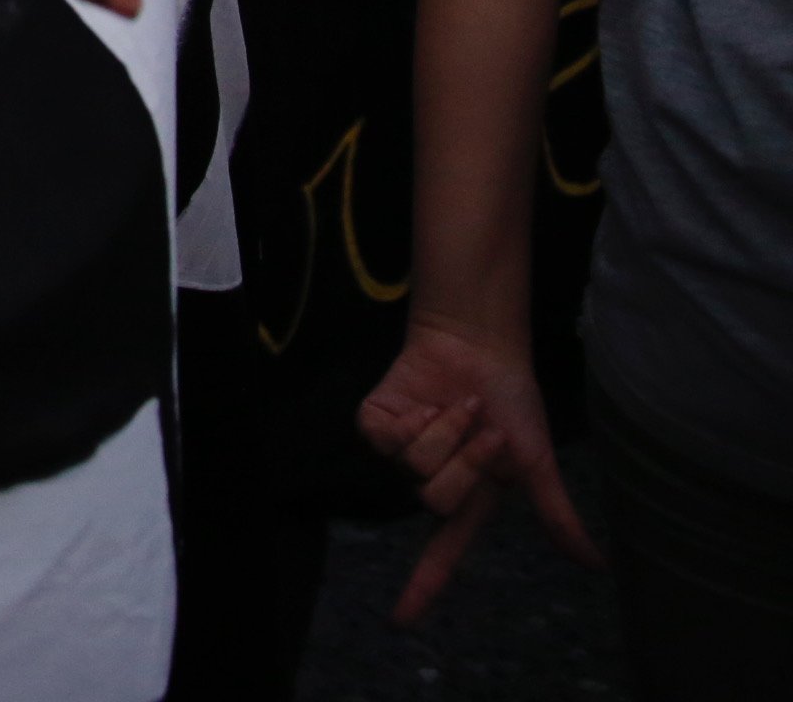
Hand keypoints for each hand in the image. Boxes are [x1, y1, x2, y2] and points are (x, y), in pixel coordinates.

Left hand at [358, 316, 598, 622]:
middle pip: (437, 499)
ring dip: (448, 429)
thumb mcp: (536, 462)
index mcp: (466, 500)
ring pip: (413, 465)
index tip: (399, 623)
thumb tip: (595, 564)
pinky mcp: (375, 423)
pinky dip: (415, 415)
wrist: (480, 349)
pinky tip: (426, 400)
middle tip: (485, 430)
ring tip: (461, 407)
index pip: (440, 553)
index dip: (420, 588)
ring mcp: (399, 453)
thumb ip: (556, 514)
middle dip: (469, 459)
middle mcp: (430, 481)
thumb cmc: (511, 404)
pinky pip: (385, 437)